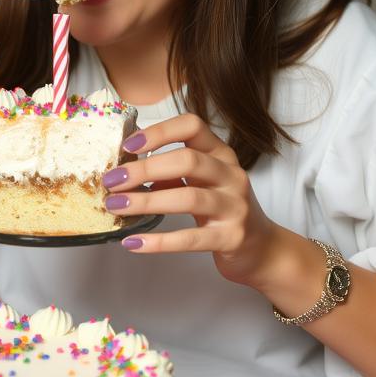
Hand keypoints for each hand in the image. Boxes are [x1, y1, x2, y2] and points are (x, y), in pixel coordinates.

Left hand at [107, 114, 277, 286]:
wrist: (263, 250)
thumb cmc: (225, 213)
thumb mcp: (203, 185)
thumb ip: (174, 173)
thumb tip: (129, 168)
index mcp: (222, 155)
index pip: (192, 126)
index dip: (159, 132)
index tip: (129, 146)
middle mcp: (232, 175)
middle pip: (187, 160)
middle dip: (144, 169)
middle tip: (112, 182)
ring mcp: (235, 207)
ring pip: (188, 198)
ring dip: (146, 202)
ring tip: (116, 208)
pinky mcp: (232, 237)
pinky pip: (191, 239)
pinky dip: (158, 241)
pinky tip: (133, 242)